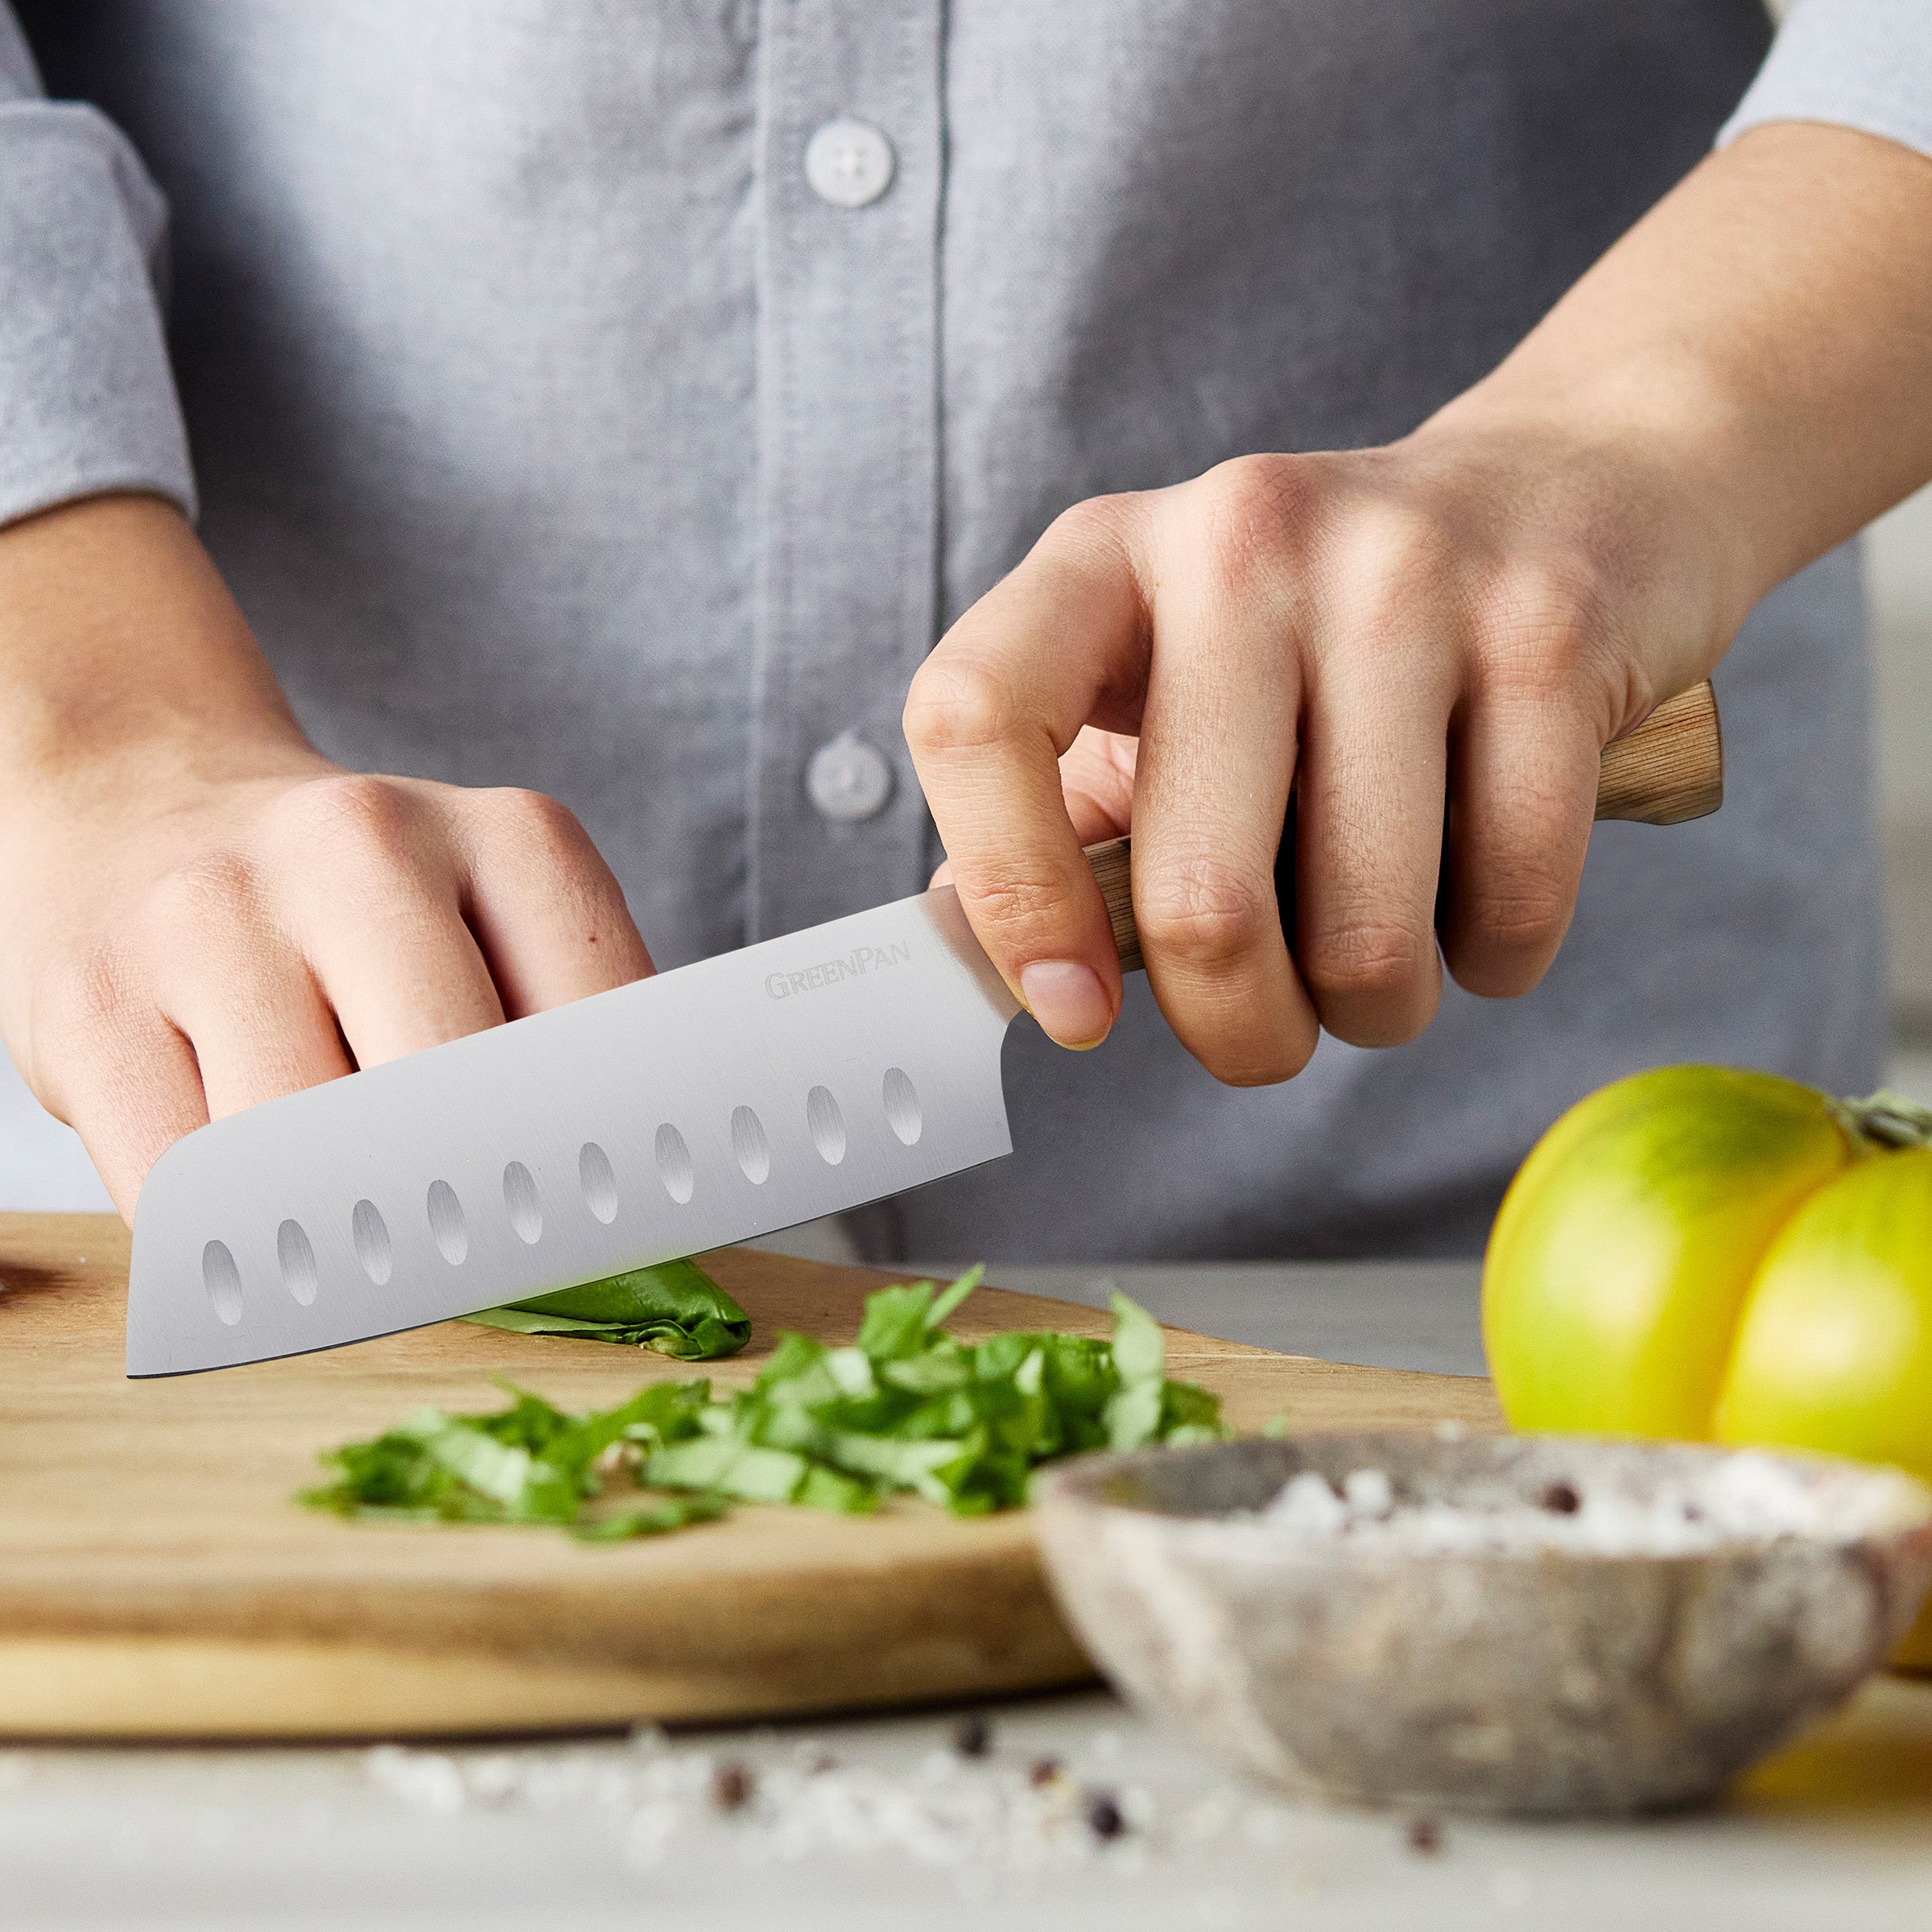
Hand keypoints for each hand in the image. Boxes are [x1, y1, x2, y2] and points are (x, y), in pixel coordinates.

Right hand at [0, 497, 650, 1217]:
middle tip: (495, 1268)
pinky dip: (236, 1245)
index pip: (604, 1036)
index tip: (620, 1236)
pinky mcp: (89, 1005)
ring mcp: (213, 917)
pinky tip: (263, 1222)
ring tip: (375, 1241)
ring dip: (353, 1237)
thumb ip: (565, 1037)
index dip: (613, 1159)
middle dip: (484, 1210)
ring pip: (313, 1154)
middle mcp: (361, 848)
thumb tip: (633, 1223)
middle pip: (456, 1100)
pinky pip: (185, 1187)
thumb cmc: (352, 901)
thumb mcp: (495, 913)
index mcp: (509, 836)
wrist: (143, 798)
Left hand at [906, 122, 1931, 1083]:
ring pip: (1364, 932)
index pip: (976, 715)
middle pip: (1198, 895)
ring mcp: (1404, 576)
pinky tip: (1481, 914)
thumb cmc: (1330, 635)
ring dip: (1371, 1010)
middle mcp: (1241, 542)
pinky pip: (1509, 902)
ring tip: (1378, 966)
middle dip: (1237, 1028)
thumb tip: (973, 969)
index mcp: (1104, 558)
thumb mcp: (1162, 682)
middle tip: (1263, 1034)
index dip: (1010, 895)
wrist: (1574, 487)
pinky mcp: (1549, 633)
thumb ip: (1061, 817)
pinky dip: (1492, 962)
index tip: (1073, 1009)